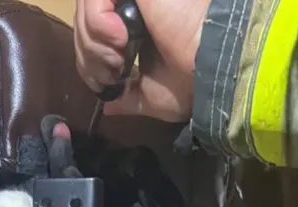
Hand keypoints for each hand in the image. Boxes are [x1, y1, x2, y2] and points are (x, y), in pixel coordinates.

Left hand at [74, 0, 210, 121]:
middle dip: (87, 54)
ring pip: (85, 7)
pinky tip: (121, 40)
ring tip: (119, 59)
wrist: (214, 65)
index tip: (103, 82)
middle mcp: (135, 6)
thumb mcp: (154, 97)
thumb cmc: (193, 83)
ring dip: (92, 43)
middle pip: (84, 19)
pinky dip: (98, 22)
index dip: (88, 59)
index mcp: (139, 28)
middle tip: (109, 74)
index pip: (94, 33)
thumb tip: (108, 106)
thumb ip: (129, 97)